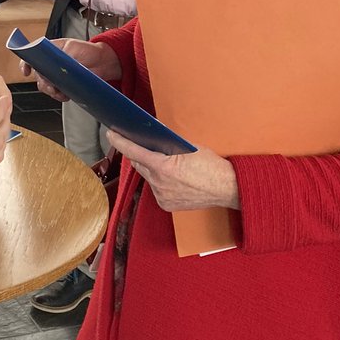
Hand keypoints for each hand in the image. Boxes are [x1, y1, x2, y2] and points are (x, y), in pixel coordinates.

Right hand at [21, 38, 120, 101]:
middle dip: (43, 82)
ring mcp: (56, 75)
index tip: (26, 72)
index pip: (31, 56)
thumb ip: (61, 56)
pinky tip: (65, 94)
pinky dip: (59, 95)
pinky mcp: (64, 85)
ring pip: (45, 86)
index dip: (25, 64)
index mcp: (49, 50)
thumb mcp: (73, 47)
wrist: (103, 62)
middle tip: (52, 85)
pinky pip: (56, 93)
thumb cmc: (88, 50)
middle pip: (38, 75)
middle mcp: (50, 63)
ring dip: (51, 91)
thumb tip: (54, 66)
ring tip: (60, 91)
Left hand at [107, 130, 239, 212]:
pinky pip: (156, 189)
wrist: (228, 188)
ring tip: (163, 163)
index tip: (111, 134)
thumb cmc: (211, 165)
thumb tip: (152, 134)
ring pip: (147, 178)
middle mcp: (159, 183)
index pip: (134, 151)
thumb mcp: (188, 147)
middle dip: (139, 154)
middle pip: (139, 164)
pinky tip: (171, 179)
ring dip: (151, 169)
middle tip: (142, 145)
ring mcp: (162, 196)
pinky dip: (159, 182)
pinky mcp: (166, 205)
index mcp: (163, 166)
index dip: (120, 142)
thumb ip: (168, 143)